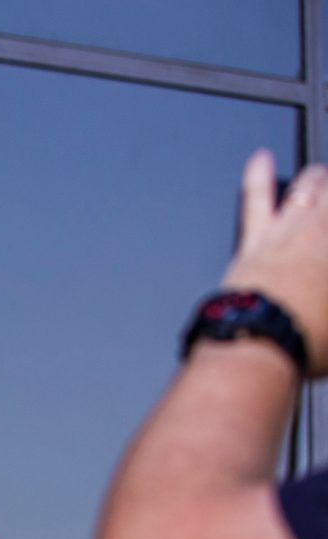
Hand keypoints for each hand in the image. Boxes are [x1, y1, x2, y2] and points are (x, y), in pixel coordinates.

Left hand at [224, 151, 327, 376]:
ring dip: (319, 179)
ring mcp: (289, 231)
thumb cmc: (307, 339)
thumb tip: (326, 296)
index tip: (327, 255)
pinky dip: (257, 176)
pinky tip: (259, 158)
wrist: (259, 345)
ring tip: (320, 175)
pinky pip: (256, 198)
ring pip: (309, 188)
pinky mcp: (254, 240)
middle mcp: (322, 232)